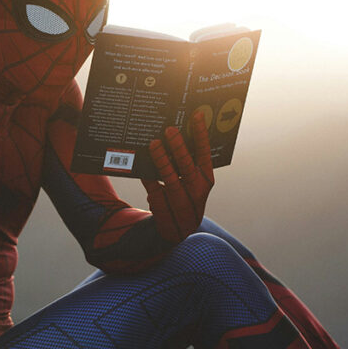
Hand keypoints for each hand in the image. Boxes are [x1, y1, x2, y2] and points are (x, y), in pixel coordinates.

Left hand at [141, 112, 214, 242]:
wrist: (176, 233)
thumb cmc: (182, 197)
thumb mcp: (190, 182)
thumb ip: (185, 162)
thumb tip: (171, 133)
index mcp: (206, 180)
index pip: (205, 155)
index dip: (202, 135)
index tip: (197, 115)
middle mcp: (198, 193)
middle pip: (189, 168)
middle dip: (179, 148)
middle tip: (170, 130)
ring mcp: (182, 204)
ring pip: (172, 180)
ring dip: (162, 161)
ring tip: (154, 144)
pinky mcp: (165, 212)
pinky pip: (155, 192)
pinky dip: (148, 178)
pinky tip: (141, 166)